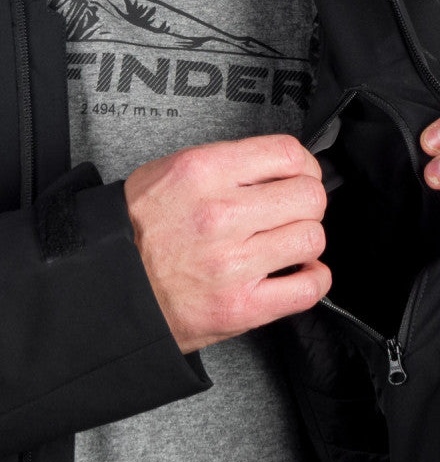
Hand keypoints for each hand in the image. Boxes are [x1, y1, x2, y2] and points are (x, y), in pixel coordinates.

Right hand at [124, 136, 330, 354]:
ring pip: (312, 238)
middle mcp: (220, 215)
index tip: (300, 177)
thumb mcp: (170, 172)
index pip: (288, 154)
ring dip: (306, 241)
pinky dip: (313, 279)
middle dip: (308, 203)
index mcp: (203, 173)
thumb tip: (280, 167)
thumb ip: (229, 165)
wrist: (103, 288)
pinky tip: (298, 273)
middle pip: (309, 197)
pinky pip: (308, 288)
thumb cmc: (136, 231)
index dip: (305, 166)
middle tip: (293, 212)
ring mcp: (232, 263)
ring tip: (286, 244)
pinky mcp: (241, 306)